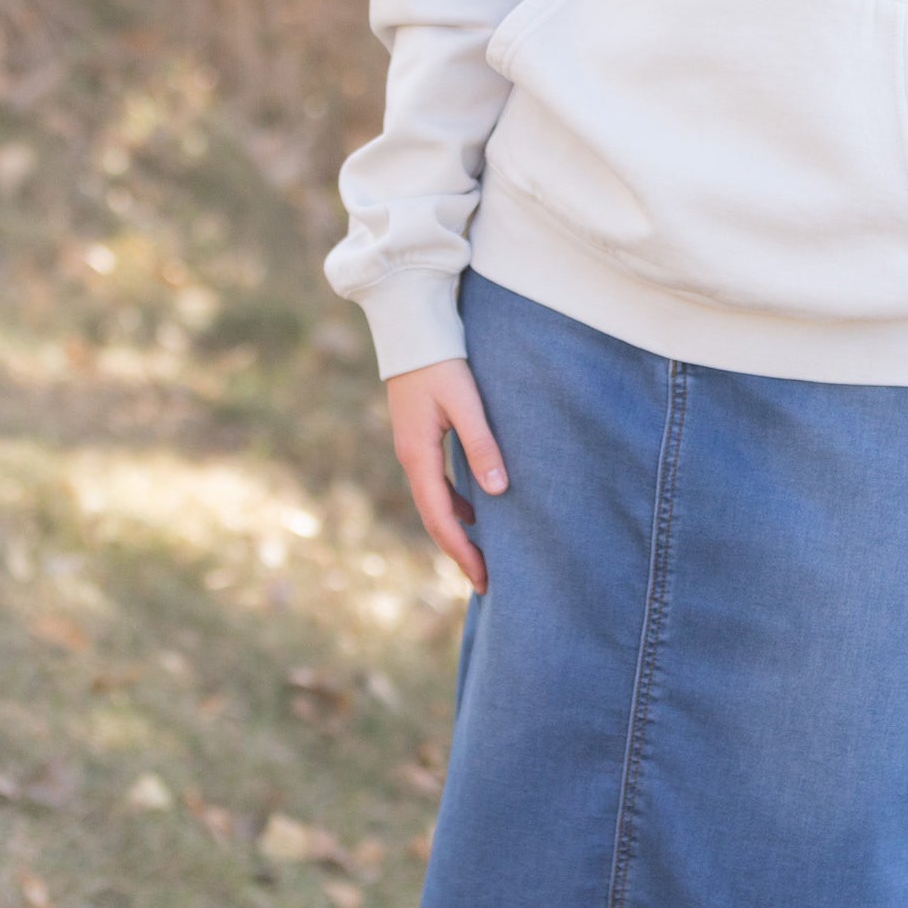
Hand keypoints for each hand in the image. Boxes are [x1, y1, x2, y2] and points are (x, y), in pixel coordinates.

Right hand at [385, 357, 505, 593]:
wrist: (410, 327)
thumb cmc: (441, 361)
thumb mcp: (466, 401)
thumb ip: (481, 444)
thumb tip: (497, 491)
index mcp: (418, 455)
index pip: (441, 518)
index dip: (462, 551)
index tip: (484, 578)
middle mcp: (411, 458)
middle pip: (434, 518)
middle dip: (459, 551)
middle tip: (486, 581)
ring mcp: (413, 449)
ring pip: (434, 503)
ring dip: (457, 531)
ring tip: (483, 554)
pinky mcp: (420, 438)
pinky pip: (436, 484)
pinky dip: (455, 505)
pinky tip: (477, 510)